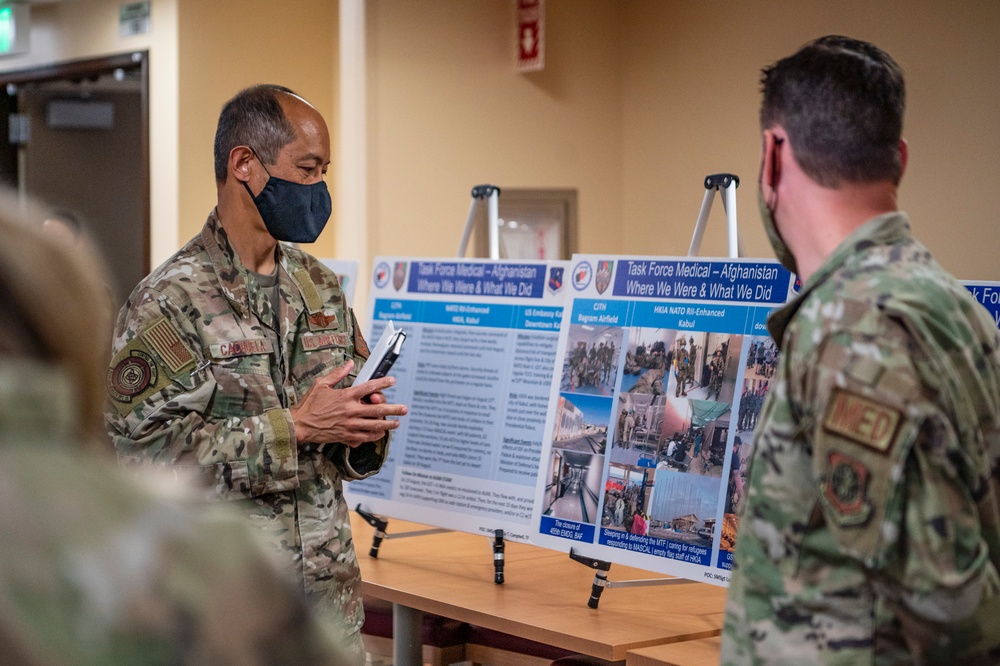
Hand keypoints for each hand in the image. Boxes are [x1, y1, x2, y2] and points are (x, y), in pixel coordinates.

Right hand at [290, 360, 407, 447]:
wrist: (300, 425)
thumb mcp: (321, 384)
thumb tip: (349, 364)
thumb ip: (337, 374)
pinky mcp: (346, 436)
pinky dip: (374, 435)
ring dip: (388, 424)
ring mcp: (349, 425)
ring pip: (374, 425)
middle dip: (393, 409)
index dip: (383, 383)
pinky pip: (365, 437)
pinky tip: (380, 433)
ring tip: (396, 423)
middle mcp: (350, 411)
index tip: (392, 380)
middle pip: (377, 409)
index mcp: (345, 396)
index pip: (369, 387)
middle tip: (404, 409)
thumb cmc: (309, 404)